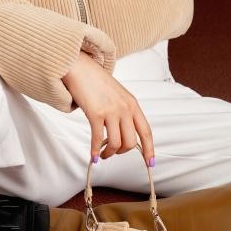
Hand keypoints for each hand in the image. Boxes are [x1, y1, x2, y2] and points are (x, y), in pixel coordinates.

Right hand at [62, 51, 154, 165]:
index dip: (149, 149)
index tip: (150, 163)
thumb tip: (122, 133)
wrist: (80, 67)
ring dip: (109, 153)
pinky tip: (93, 156)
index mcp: (132, 104)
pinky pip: (98, 139)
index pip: (146, 131)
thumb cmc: (96, 81)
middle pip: (130, 142)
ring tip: (102, 154)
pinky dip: (96, 151)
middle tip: (112, 153)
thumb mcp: (118, 94)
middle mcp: (125, 108)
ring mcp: (111, 111)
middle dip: (121, 152)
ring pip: (116, 143)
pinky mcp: (96, 113)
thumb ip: (123, 111)